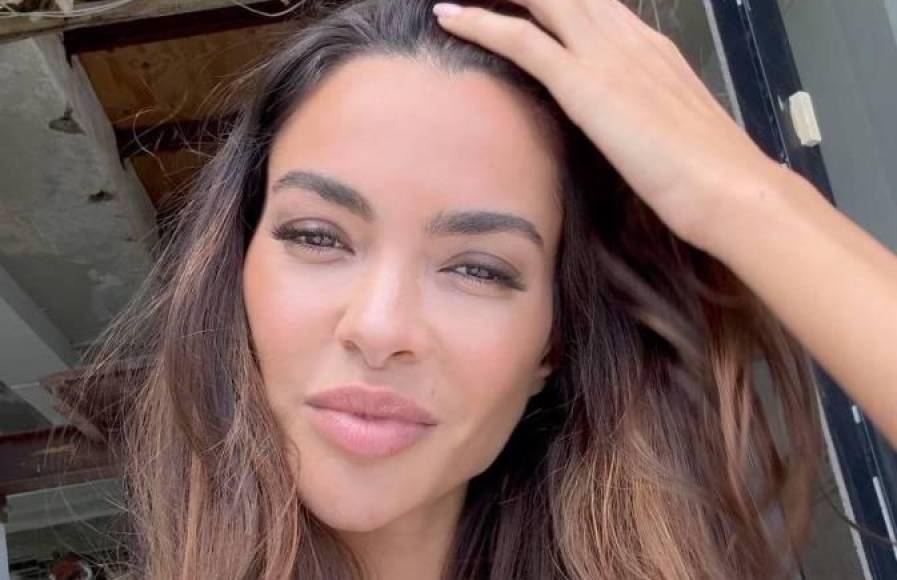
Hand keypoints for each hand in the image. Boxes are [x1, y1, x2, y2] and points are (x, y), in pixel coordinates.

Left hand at [433, 0, 791, 252]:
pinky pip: (520, 40)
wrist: (731, 188)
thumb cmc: (708, 173)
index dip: (552, 0)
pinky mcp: (584, 83)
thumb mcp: (671, 129)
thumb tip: (624, 126)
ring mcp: (606, 55)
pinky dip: (480, 24)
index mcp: (649, 46)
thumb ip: (642, 114)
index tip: (521, 2)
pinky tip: (449, 16)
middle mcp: (627, 38)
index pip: (591, 3)